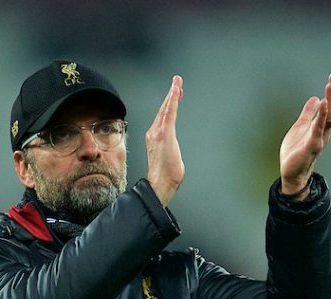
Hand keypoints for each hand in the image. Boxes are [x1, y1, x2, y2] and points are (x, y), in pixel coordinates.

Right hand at [145, 75, 183, 207]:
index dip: (169, 103)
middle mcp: (154, 132)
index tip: (176, 93)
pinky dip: (172, 101)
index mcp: (154, 137)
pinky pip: (169, 113)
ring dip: (172, 94)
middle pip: (164, 109)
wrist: (160, 184)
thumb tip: (172, 150)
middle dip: (171, 94)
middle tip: (177, 81)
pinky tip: (176, 92)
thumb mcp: (169, 156)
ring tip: (177, 82)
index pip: (163, 116)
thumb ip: (169, 148)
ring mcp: (158, 133)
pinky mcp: (165, 134)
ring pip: (166, 109)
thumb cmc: (165, 176)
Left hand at [279, 72, 330, 199]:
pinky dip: (322, 115)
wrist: (291, 172)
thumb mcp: (301, 126)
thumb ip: (308, 113)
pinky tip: (323, 102)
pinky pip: (318, 128)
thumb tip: (315, 98)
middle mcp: (325, 131)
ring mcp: (320, 138)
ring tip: (330, 84)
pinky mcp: (312, 145)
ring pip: (329, 116)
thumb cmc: (296, 151)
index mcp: (322, 126)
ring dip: (330, 99)